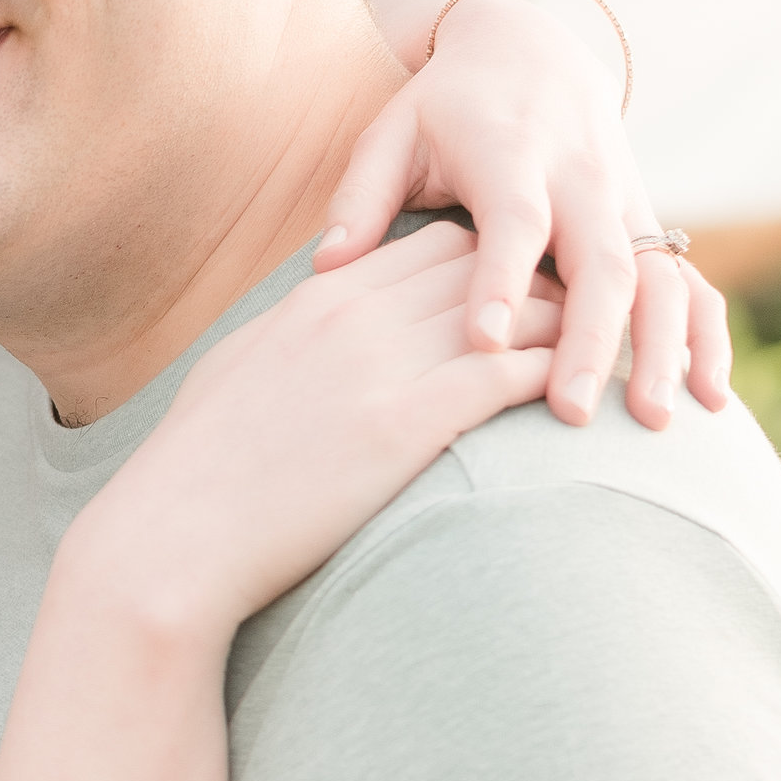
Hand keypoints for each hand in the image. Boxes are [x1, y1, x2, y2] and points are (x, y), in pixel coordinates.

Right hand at [78, 224, 559, 640]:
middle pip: (481, 264)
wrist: (173, 535)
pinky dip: (555, 374)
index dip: (490, 260)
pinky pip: (507, 374)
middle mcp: (354, 315)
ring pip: (509, 311)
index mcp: (316, 299)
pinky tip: (585, 393)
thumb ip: (286, 343)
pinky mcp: (406, 425)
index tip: (527, 287)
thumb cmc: (194, 475)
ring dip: (565, 325)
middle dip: (543, 279)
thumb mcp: (237, 378)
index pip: (430, 245)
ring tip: (607, 351)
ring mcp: (382, 365)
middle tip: (593, 310)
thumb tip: (307, 342)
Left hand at [318, 0, 733, 430]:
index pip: (515, 220)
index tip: (486, 342)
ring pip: (659, 277)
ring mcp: (626, 202)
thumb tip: (327, 264)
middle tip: (571, 414)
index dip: (503, 279)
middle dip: (590, 339)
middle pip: (600, 261)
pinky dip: (707, 338)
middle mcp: (582, 178)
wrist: (530, 52)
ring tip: (650, 422)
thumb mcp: (393, 132)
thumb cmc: (445, 108)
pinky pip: (692, 282)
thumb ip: (362, 196)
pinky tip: (710, 402)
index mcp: (513, 154)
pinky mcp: (649, 224)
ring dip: (661, 348)